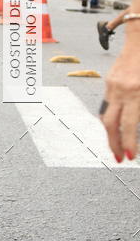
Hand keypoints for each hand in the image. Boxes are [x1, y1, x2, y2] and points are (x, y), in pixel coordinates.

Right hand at [101, 31, 139, 161]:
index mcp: (136, 92)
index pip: (129, 125)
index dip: (129, 143)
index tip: (131, 157)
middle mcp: (121, 90)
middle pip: (110, 124)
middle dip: (114, 145)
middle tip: (119, 159)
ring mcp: (112, 85)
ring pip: (105, 115)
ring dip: (110, 134)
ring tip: (117, 146)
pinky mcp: (109, 81)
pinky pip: (106, 104)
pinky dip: (110, 118)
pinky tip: (115, 126)